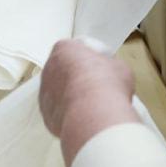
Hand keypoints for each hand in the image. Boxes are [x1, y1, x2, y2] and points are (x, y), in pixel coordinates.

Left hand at [39, 39, 138, 164]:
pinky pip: (59, 113)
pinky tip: (86, 118)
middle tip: (99, 87)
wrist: (96, 116)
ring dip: (73, 97)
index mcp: (64, 49)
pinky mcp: (47, 114)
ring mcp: (45, 93)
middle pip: (65, 71)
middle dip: (80, 78)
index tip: (102, 67)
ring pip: (60, 93)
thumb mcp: (120, 67)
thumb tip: (113, 73)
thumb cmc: (105, 88)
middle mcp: (49, 68)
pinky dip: (71, 115)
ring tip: (94, 105)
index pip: (77, 49)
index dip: (92, 59)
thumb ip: (110, 66)